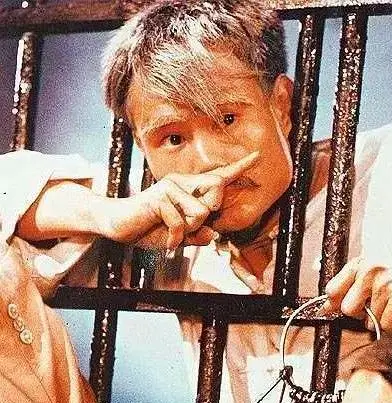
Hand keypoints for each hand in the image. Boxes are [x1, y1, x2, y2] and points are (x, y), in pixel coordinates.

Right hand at [98, 152, 257, 249]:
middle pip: (217, 191)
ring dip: (189, 231)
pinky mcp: (158, 198)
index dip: (239, 167)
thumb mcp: (179, 236)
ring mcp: (170, 188)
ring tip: (172, 232)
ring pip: (201, 212)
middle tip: (188, 227)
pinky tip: (167, 241)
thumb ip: (198, 236)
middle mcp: (182, 183)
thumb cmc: (149, 228)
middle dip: (209, 214)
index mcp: (189, 189)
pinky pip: (181, 223)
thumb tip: (213, 234)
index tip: (257, 155)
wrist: (118, 227)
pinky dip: (175, 238)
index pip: (218, 177)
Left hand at [323, 257, 391, 328]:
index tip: (350, 303)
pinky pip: (386, 325)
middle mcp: (371, 270)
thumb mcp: (368, 271)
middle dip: (361, 312)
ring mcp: (386, 284)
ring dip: (381, 318)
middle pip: (348, 309)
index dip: (338, 302)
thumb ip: (344, 288)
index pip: (332, 290)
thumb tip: (324, 309)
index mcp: (361, 263)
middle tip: (377, 303)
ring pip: (370, 321)